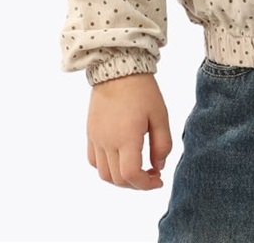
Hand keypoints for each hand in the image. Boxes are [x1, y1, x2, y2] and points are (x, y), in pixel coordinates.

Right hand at [87, 72, 172, 189]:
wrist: (117, 68)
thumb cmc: (143, 90)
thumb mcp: (160, 115)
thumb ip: (163, 144)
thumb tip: (159, 166)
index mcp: (126, 138)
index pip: (131, 175)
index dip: (146, 184)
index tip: (159, 179)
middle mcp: (107, 142)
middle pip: (117, 179)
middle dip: (136, 184)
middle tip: (151, 174)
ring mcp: (96, 138)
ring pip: (103, 174)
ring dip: (120, 179)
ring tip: (136, 168)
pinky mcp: (90, 133)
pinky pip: (93, 161)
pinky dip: (107, 168)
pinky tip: (120, 158)